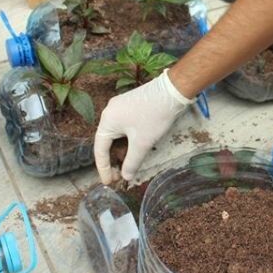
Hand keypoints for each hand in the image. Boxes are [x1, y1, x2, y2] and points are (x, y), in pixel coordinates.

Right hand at [93, 69, 191, 183]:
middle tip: (119, 176)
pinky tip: (135, 148)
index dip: (104, 168)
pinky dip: (127, 140)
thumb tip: (126, 176)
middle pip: (107, 142)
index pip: (100, 149)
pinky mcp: (131, 105)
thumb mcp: (142, 143)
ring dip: (121, 150)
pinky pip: (124, 126)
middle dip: (113, 160)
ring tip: (128, 164)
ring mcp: (120, 106)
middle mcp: (110, 112)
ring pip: (117, 134)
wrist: (172, 90)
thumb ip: (132, 162)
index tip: (109, 183)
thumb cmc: (154, 116)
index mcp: (107, 120)